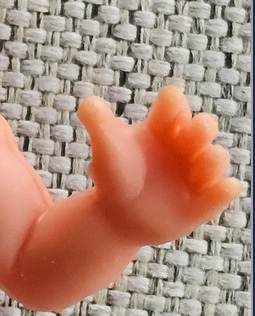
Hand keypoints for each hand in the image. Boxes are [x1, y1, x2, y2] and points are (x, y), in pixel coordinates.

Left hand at [79, 86, 241, 244]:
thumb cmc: (114, 175)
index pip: (173, 108)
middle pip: (202, 129)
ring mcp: (197, 174)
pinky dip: (223, 192)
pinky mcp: (201, 203)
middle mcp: (186, 146)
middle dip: (202, 128)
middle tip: (195, 129)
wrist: (116, 216)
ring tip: (204, 159)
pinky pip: (217, 196)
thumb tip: (88, 103)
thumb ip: (99, 124)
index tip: (168, 100)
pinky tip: (227, 187)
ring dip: (213, 159)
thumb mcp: (107, 148)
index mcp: (164, 127)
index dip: (173, 104)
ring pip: (214, 161)